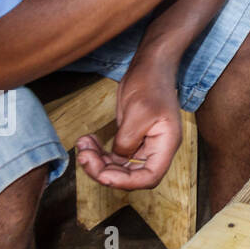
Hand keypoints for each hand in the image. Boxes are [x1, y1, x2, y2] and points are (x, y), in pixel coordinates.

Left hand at [75, 67, 182, 190]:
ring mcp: (143, 144)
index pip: (149, 176)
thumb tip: (117, 157)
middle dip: (105, 170)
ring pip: (119, 167)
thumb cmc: (151, 84)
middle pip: (131, 175)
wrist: (150, 66)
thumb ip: (127, 140)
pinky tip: (88, 140)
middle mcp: (156, 148)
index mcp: (166, 144)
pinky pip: (113, 155)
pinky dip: (98, 152)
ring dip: (98, 161)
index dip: (125, 182)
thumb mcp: (138, 112)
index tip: (103, 174)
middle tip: (85, 157)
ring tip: (83, 145)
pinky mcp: (131, 138)